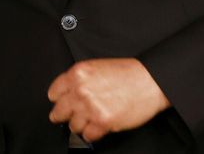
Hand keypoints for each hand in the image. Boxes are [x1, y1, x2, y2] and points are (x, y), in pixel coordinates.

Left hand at [47, 58, 169, 142]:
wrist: (150, 81)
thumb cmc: (128, 73)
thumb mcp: (96, 67)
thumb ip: (79, 80)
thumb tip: (68, 93)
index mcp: (77, 74)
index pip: (54, 93)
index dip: (59, 100)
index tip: (62, 103)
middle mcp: (81, 90)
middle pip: (59, 111)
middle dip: (64, 115)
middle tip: (70, 116)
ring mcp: (90, 107)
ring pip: (73, 126)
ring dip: (81, 125)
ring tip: (90, 120)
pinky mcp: (102, 122)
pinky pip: (87, 135)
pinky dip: (93, 133)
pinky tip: (98, 126)